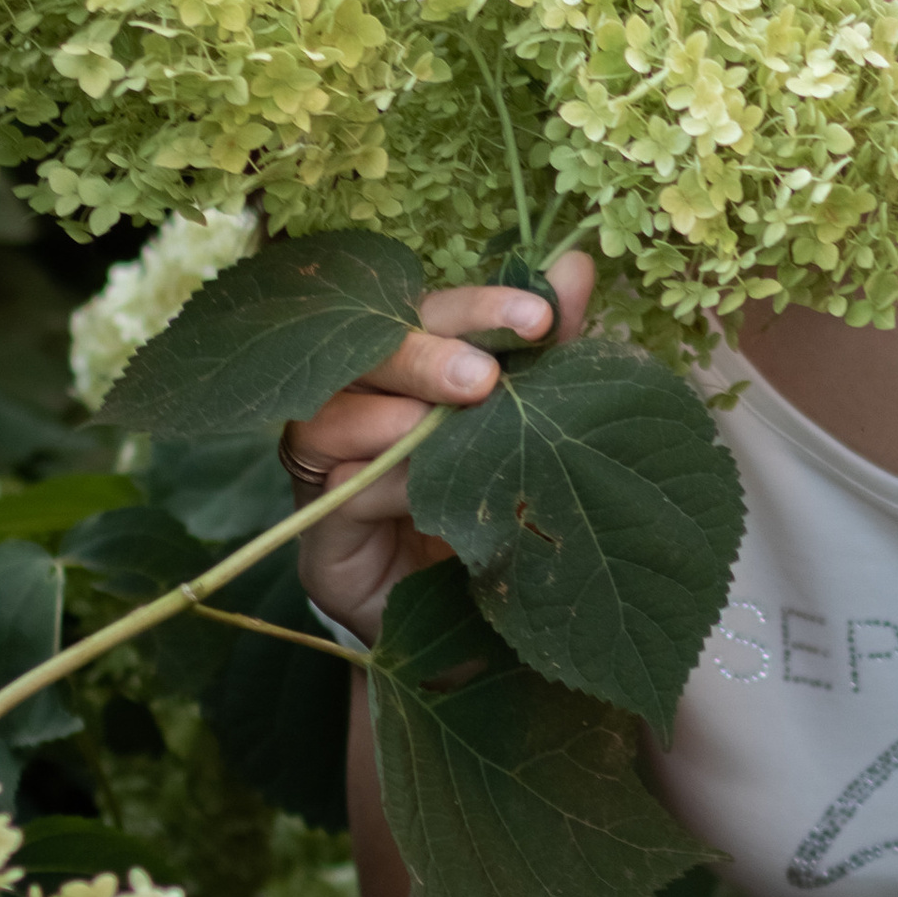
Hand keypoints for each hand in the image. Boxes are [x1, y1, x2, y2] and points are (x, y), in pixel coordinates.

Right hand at [284, 252, 594, 644]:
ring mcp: (328, 474)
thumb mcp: (534, 435)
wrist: (476, 631)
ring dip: (391, 415)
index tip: (539, 314)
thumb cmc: (502, 517)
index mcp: (411, 376)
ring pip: (326, 416)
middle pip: (363, 354)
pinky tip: (419, 488)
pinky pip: (329, 495)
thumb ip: (549, 356)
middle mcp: (359, 411)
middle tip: (485, 377)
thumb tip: (578, 265)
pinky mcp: (320, 541)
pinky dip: (376, 484)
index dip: (475, 306)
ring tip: (445, 425)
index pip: (424, 314)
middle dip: (426, 354)